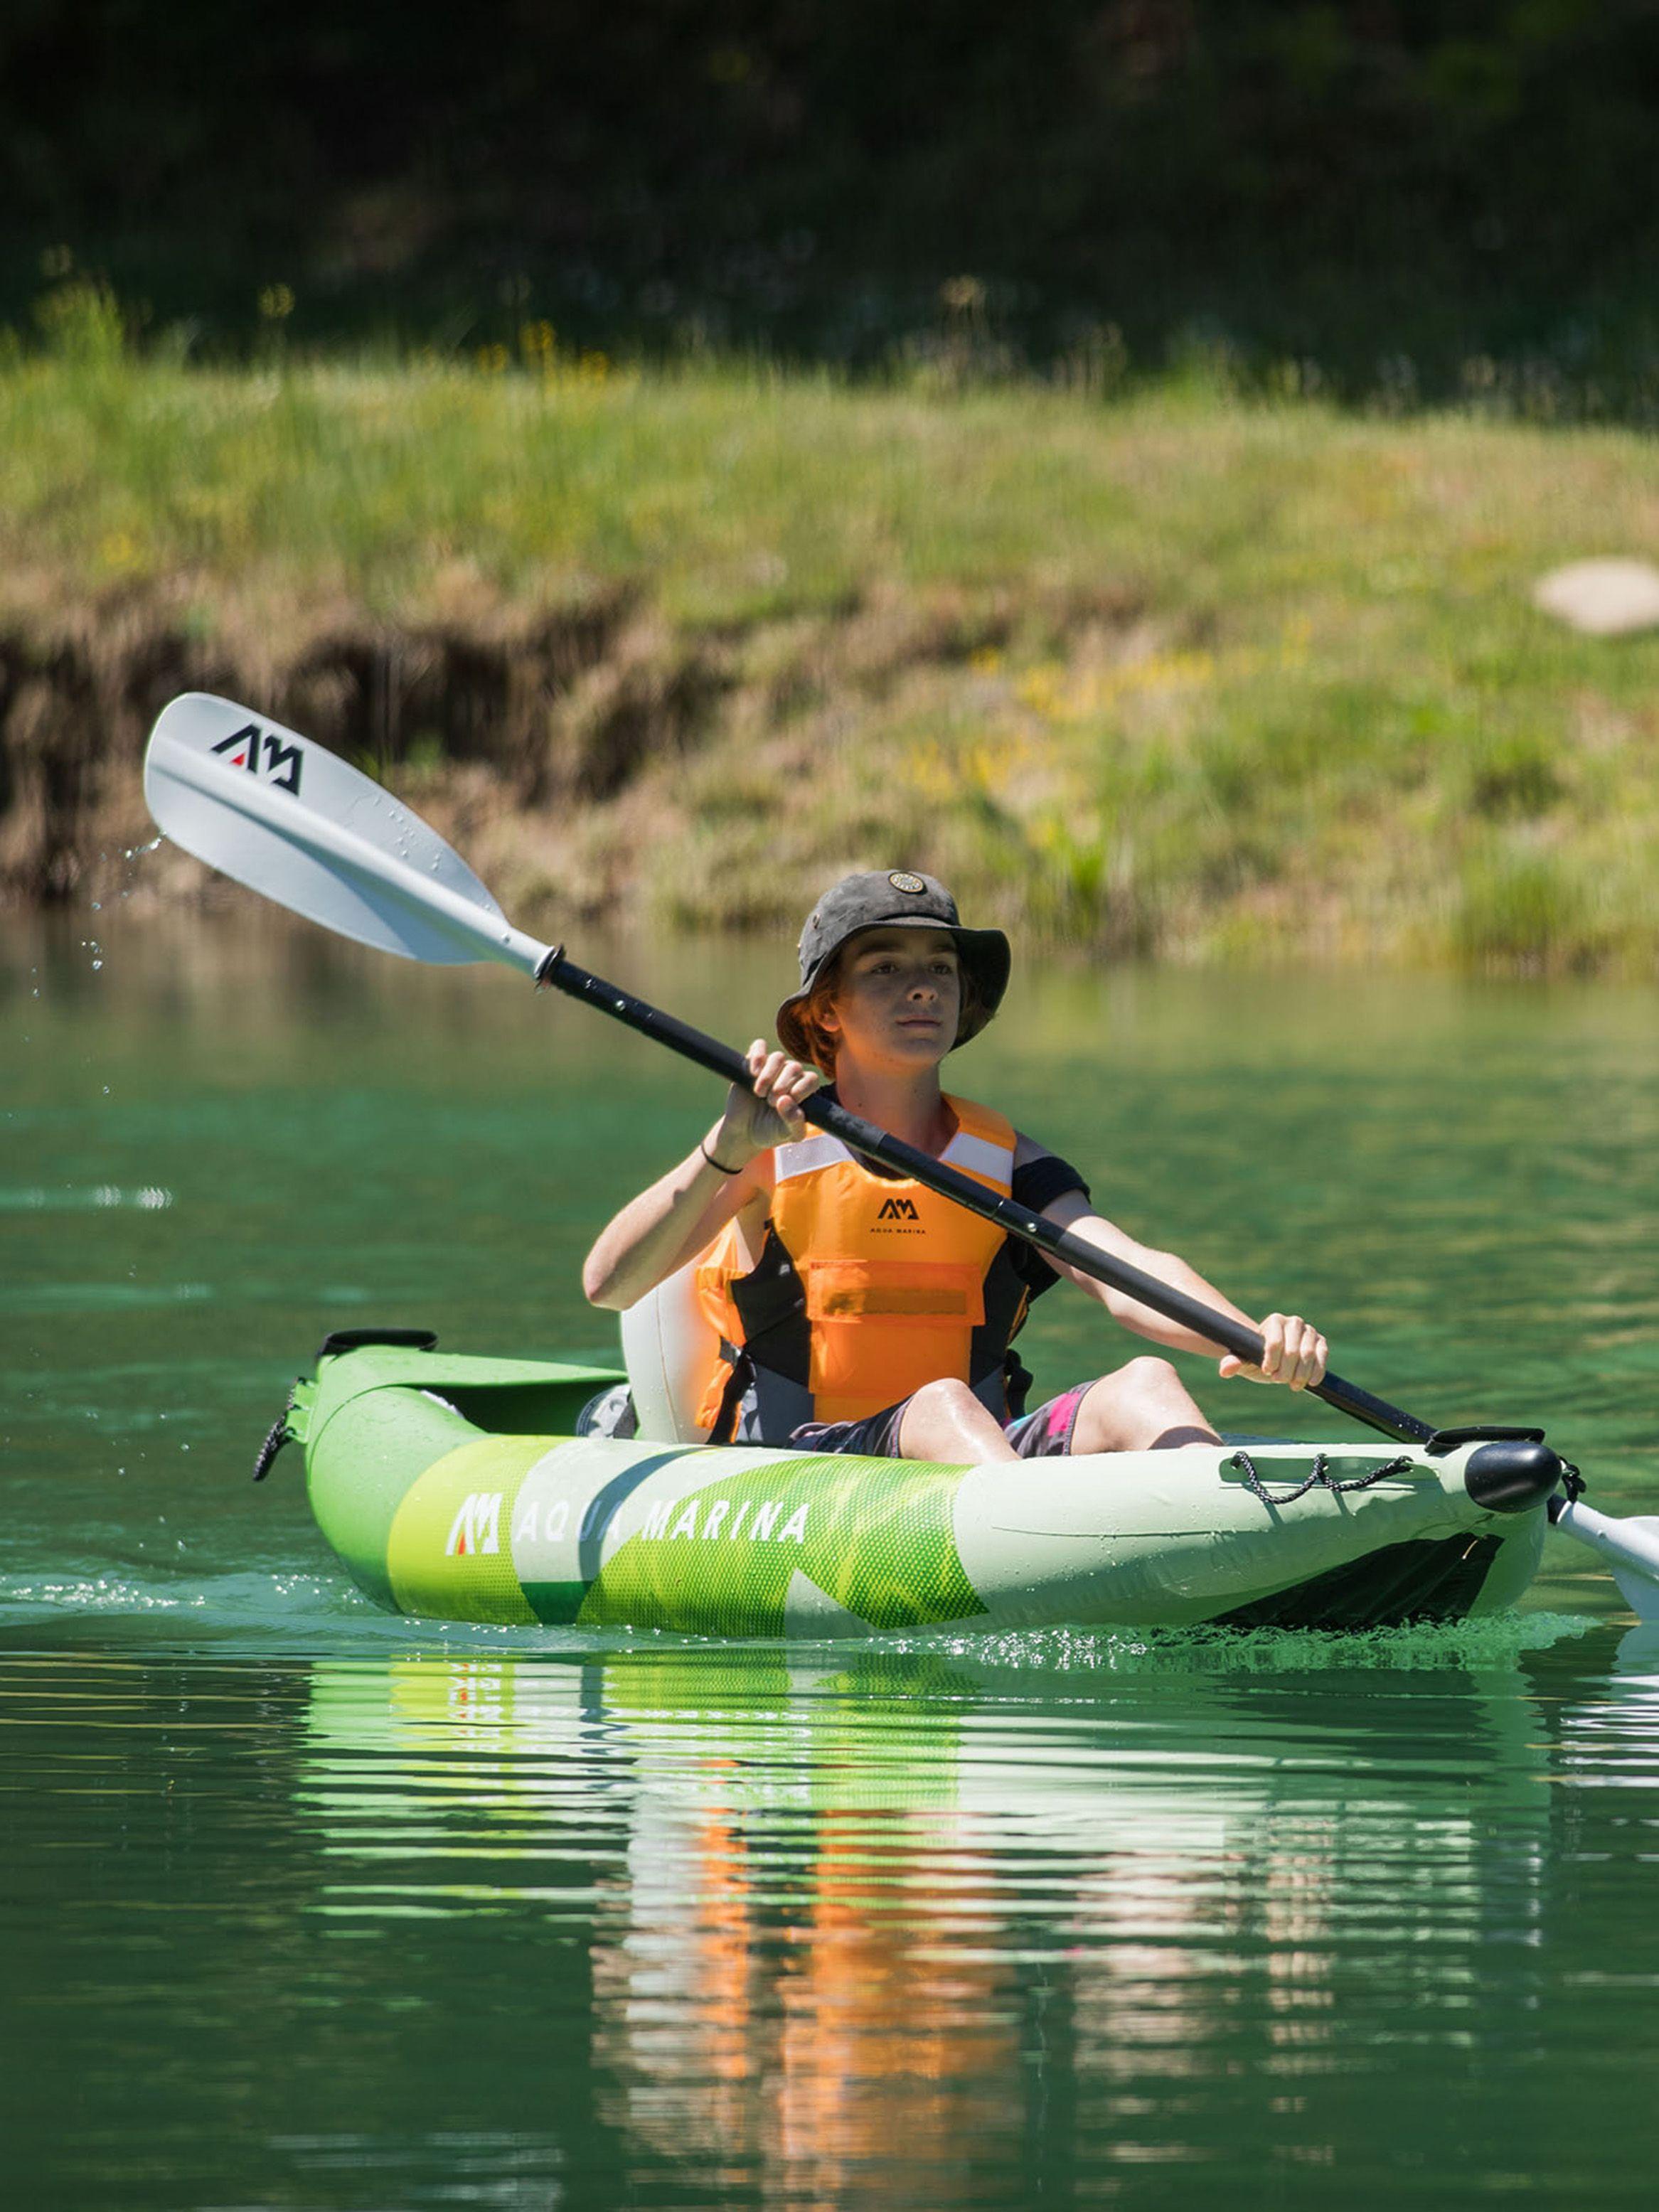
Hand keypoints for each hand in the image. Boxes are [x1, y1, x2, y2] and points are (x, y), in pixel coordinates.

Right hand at [706, 1040, 823, 1167]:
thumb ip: (794, 1123)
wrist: (743, 1132)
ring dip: (769, 1075)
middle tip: (771, 1102)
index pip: (811, 1079)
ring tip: (760, 1093)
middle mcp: (789, 1076)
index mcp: (802, 1090)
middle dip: (783, 1085)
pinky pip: (759, 1046)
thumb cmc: (770, 1132)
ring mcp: (771, 1068)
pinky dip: (757, 1056)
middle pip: (794, 1067)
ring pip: (778, 1057)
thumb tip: (787, 1101)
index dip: (801, 1088)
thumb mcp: (787, 1134)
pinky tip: (753, 1072)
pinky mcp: (752, 1063)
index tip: (789, 1101)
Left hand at [1219, 1313, 1327, 1390]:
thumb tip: (1226, 1369)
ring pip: (1308, 1355)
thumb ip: (1232, 1362)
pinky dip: (1317, 1372)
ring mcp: (1309, 1332)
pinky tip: (1310, 1382)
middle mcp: (1294, 1322)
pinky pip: (1322, 1357)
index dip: (1271, 1361)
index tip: (1267, 1370)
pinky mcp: (1321, 1343)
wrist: (1272, 1358)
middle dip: (1286, 1370)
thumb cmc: (1255, 1357)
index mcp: (1274, 1321)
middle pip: (1293, 1351)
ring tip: (1292, 1384)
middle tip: (1278, 1380)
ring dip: (1301, 1374)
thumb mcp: (1242, 1360)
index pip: (1275, 1342)